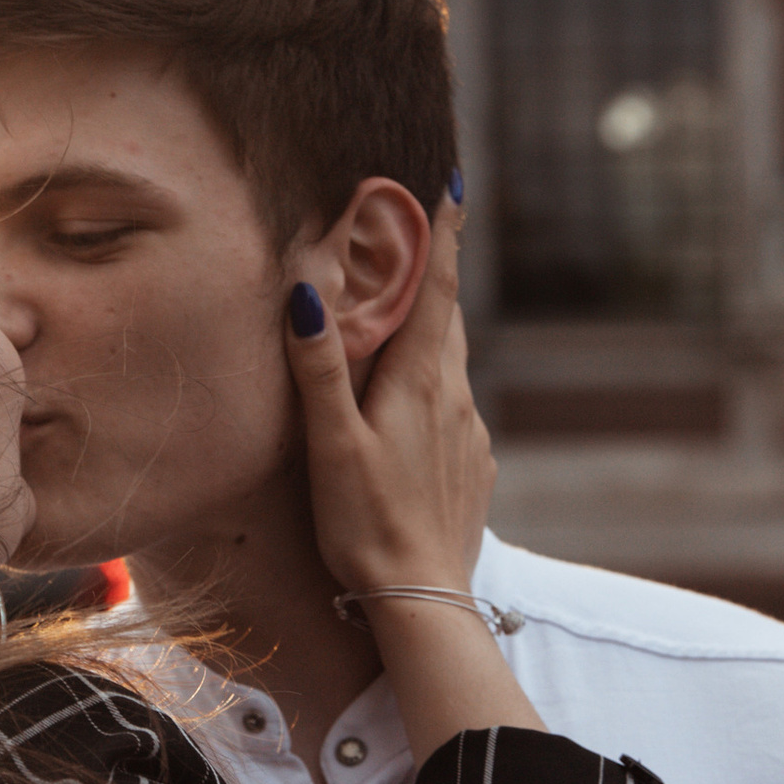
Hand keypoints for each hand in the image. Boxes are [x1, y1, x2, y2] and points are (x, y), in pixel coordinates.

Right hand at [286, 196, 494, 606]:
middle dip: (433, 274)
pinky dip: (434, 385)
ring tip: (406, 312)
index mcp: (420, 382)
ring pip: (450, 364)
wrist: (424, 600)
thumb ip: (320, 368)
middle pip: (446, 319)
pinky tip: (411, 406)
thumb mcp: (332, 444)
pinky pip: (454, 407)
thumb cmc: (366, 523)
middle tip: (420, 232)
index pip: (437, 290)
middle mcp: (455, 398)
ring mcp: (470, 434)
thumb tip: (309, 290)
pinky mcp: (474, 468)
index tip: (452, 184)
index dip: (442, 235)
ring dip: (431, 331)